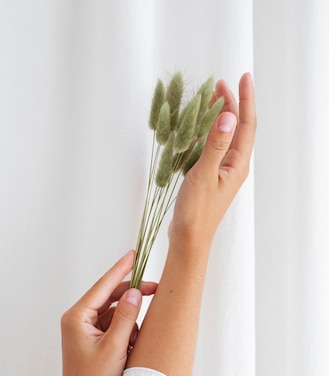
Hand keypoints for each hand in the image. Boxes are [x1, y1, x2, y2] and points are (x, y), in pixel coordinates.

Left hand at [59, 250, 156, 375]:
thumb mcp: (115, 347)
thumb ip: (126, 317)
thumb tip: (134, 293)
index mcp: (77, 317)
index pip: (103, 286)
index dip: (121, 269)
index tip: (134, 254)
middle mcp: (78, 319)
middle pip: (110, 297)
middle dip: (132, 296)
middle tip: (156, 288)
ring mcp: (84, 330)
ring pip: (114, 313)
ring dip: (130, 320)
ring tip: (137, 339)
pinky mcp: (92, 340)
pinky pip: (113, 326)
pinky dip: (126, 332)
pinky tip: (132, 345)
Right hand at [168, 72, 256, 249]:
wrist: (189, 239)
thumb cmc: (197, 211)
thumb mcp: (204, 174)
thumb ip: (215, 144)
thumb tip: (228, 117)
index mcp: (237, 164)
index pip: (246, 125)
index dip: (246, 99)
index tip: (243, 77)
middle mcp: (233, 166)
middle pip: (238, 128)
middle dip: (232, 104)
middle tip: (219, 84)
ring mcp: (222, 172)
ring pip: (225, 137)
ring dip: (219, 117)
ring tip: (210, 99)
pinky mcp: (210, 178)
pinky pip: (212, 148)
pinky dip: (207, 133)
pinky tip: (197, 129)